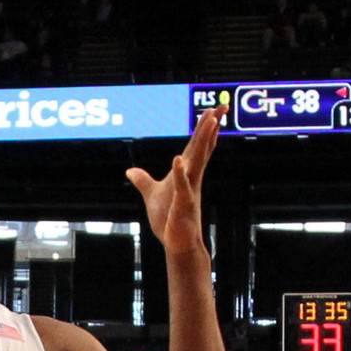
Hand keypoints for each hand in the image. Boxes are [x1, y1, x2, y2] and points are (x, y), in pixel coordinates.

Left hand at [125, 108, 219, 251]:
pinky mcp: (183, 205)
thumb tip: (130, 171)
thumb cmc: (168, 220)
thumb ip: (143, 180)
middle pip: (201, 148)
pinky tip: (177, 160)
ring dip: (203, 141)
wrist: (178, 244)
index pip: (196, 147)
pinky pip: (182, 186)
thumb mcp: (151, 195)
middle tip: (221, 106)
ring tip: (211, 121)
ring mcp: (190, 190)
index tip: (212, 112)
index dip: (204, 130)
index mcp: (187, 175)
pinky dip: (179, 173)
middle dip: (210, 127)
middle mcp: (192, 179)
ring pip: (197, 161)